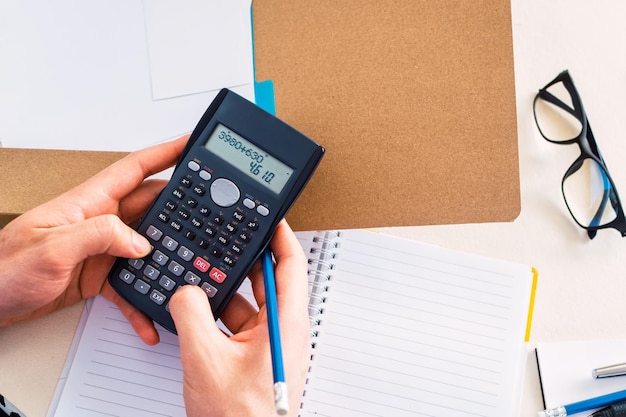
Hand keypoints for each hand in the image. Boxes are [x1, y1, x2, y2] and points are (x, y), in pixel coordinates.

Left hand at [0, 136, 187, 344]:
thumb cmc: (4, 270)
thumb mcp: (51, 247)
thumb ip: (99, 235)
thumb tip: (140, 241)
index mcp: (88, 202)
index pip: (135, 169)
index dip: (165, 153)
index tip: (191, 145)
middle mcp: (99, 221)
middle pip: (150, 207)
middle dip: (181, 209)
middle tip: (208, 214)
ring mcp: (102, 248)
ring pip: (148, 245)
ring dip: (167, 258)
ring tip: (187, 268)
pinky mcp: (99, 274)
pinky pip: (131, 283)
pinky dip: (143, 300)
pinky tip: (151, 314)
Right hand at [169, 220, 310, 416]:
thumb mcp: (205, 359)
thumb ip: (191, 314)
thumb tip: (186, 291)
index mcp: (285, 322)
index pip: (291, 265)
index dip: (281, 236)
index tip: (269, 216)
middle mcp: (282, 329)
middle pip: (269, 280)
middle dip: (247, 259)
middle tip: (229, 238)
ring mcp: (269, 343)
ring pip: (249, 303)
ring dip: (229, 290)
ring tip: (206, 275)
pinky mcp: (255, 356)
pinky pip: (239, 324)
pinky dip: (221, 314)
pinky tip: (199, 310)